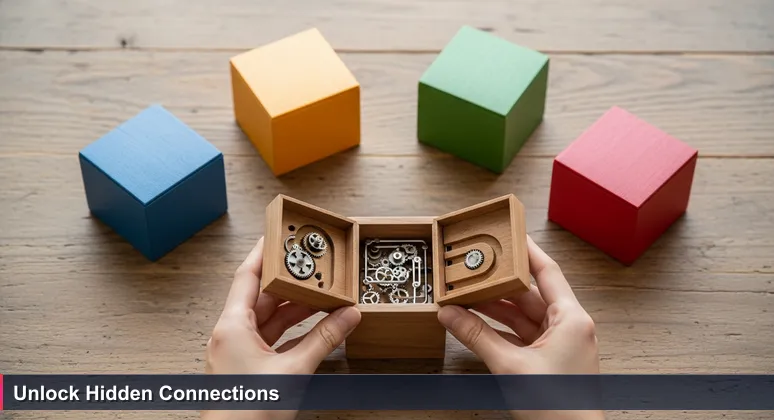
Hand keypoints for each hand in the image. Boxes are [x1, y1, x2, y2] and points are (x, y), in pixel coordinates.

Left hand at [201, 237, 361, 419]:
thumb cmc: (248, 412)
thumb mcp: (295, 370)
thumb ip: (324, 339)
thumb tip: (347, 316)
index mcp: (232, 326)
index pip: (248, 275)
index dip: (265, 252)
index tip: (280, 233)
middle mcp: (231, 334)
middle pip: (262, 296)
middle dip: (291, 282)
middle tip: (313, 265)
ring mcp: (238, 352)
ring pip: (269, 319)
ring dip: (296, 308)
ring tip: (323, 295)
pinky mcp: (248, 367)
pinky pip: (273, 339)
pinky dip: (294, 331)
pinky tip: (316, 326)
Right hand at [437, 236, 603, 419]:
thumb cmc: (558, 407)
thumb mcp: (509, 366)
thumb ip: (476, 336)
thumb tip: (450, 314)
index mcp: (571, 318)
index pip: (546, 271)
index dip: (525, 250)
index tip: (508, 231)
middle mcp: (569, 326)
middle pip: (529, 293)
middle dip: (498, 283)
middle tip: (472, 268)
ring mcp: (559, 344)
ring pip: (522, 315)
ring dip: (495, 307)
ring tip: (465, 296)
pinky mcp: (548, 360)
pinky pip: (521, 334)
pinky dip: (499, 328)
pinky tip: (475, 322)